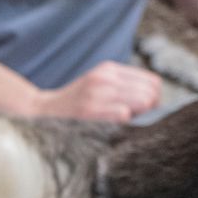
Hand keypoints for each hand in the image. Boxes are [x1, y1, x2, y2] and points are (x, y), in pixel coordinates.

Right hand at [30, 61, 163, 122]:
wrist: (43, 111)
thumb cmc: (75, 104)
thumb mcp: (98, 85)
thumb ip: (123, 86)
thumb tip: (155, 100)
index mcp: (109, 69)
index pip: (152, 81)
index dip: (154, 99)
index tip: (143, 111)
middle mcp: (105, 77)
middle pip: (150, 93)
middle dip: (149, 110)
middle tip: (134, 120)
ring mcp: (98, 92)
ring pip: (142, 102)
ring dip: (138, 116)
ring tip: (124, 123)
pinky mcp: (91, 109)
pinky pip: (125, 115)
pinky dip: (125, 123)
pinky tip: (113, 127)